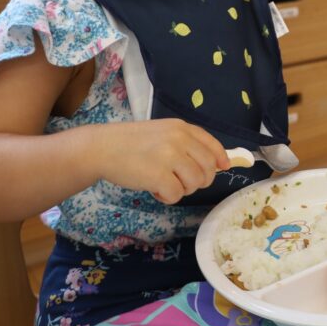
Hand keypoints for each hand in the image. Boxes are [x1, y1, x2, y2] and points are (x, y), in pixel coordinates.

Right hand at [93, 119, 230, 203]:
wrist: (102, 147)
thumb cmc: (131, 142)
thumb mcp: (162, 133)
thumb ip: (186, 144)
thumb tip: (215, 163)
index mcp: (181, 128)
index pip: (212, 144)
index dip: (221, 158)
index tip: (224, 167)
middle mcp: (179, 139)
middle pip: (208, 168)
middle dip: (199, 180)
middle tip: (181, 182)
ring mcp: (170, 157)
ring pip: (194, 183)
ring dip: (182, 189)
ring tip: (163, 183)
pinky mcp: (159, 175)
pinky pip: (177, 195)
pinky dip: (167, 197)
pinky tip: (154, 189)